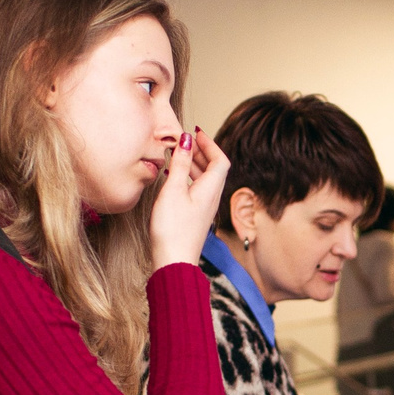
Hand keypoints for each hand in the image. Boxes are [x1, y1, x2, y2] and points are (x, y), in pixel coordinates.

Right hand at [149, 128, 231, 271]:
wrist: (173, 262)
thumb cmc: (173, 229)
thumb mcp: (173, 190)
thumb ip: (179, 164)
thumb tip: (185, 140)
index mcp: (211, 189)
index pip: (220, 159)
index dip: (210, 144)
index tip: (196, 132)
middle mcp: (211, 198)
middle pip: (213, 168)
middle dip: (200, 151)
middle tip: (185, 140)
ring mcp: (204, 208)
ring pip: (203, 179)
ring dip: (192, 164)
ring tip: (176, 153)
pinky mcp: (195, 216)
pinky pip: (195, 190)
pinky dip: (186, 178)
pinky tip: (172, 176)